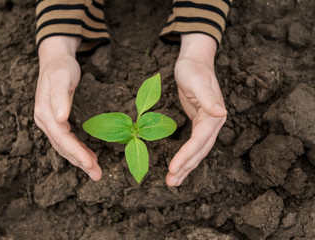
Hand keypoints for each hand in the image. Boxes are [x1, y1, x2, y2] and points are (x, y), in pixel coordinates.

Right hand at [34, 36, 101, 180]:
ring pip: (65, 147)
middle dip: (80, 162)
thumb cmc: (61, 67)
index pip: (61, 138)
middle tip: (97, 175)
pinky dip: (78, 150)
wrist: (55, 60)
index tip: (90, 163)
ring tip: (95, 171)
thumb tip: (61, 118)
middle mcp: (46, 121)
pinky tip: (89, 156)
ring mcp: (51, 122)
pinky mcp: (58, 122)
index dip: (76, 152)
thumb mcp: (62, 76)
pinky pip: (67, 141)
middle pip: (63, 147)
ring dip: (80, 160)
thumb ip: (60, 96)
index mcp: (45, 113)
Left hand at [166, 34, 226, 186]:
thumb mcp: (198, 81)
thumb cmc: (194, 69)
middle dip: (185, 167)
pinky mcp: (198, 124)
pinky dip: (186, 157)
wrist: (194, 62)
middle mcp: (213, 123)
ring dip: (186, 167)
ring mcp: (206, 125)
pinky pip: (192, 145)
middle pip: (199, 150)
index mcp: (215, 115)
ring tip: (173, 182)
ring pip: (197, 151)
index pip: (200, 140)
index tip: (173, 168)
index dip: (187, 155)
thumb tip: (221, 113)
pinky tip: (179, 167)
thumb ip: (208, 98)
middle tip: (170, 182)